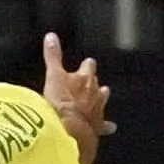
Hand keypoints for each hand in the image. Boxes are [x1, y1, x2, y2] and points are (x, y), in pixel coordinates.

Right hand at [42, 31, 114, 163]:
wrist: (70, 128)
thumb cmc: (60, 100)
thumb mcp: (53, 75)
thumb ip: (53, 56)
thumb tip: (51, 36)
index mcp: (85, 78)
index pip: (89, 66)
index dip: (87, 65)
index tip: (87, 63)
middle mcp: (95, 92)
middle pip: (97, 84)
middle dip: (94, 82)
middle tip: (92, 82)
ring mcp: (98, 110)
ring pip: (103, 101)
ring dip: (101, 98)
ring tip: (102, 96)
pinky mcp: (98, 126)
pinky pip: (105, 126)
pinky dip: (107, 126)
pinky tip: (111, 127)